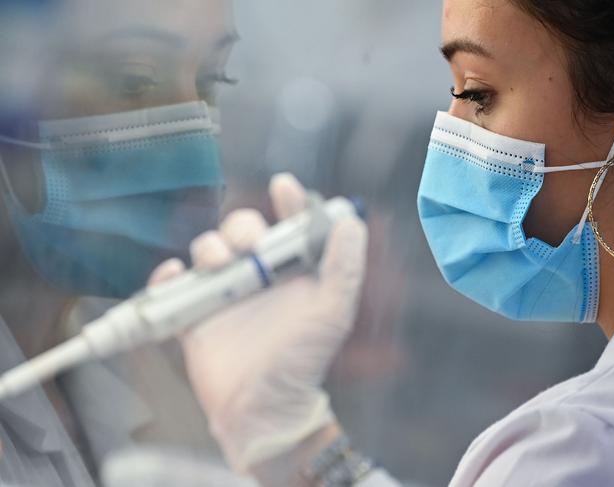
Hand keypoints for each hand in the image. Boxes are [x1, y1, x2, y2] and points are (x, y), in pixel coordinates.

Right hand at [148, 173, 367, 473]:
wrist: (262, 406)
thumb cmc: (302, 360)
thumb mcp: (333, 311)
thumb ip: (345, 266)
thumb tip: (351, 221)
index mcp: (292, 271)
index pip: (289, 223)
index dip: (288, 201)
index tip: (284, 187)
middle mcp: (258, 275)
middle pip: (242, 228)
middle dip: (241, 226)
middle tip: (248, 246)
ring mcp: (224, 292)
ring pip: (208, 248)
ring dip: (209, 246)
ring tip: (218, 264)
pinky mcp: (194, 312)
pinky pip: (172, 283)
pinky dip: (168, 275)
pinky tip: (176, 275)